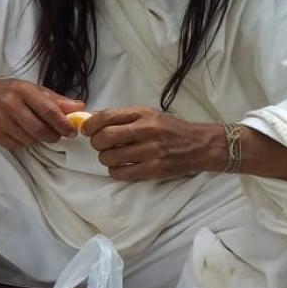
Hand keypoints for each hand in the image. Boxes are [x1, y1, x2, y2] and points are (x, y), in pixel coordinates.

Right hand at [0, 75, 83, 149]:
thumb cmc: (10, 91)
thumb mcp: (33, 89)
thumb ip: (56, 100)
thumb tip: (79, 108)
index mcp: (23, 91)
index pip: (48, 110)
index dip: (63, 123)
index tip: (72, 131)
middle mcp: (9, 104)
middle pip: (39, 129)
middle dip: (53, 135)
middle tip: (57, 134)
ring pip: (29, 140)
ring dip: (37, 138)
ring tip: (36, 130)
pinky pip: (17, 145)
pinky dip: (24, 142)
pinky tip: (22, 133)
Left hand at [82, 106, 221, 180]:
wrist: (200, 145)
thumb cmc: (170, 129)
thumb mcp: (148, 114)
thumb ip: (122, 116)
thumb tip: (91, 118)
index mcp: (142, 114)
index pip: (106, 117)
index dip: (90, 125)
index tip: (86, 130)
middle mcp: (146, 130)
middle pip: (104, 138)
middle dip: (96, 143)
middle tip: (101, 146)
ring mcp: (150, 151)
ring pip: (109, 157)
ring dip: (105, 159)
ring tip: (112, 157)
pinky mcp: (154, 169)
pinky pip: (121, 173)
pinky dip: (115, 171)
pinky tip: (121, 167)